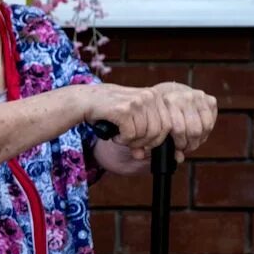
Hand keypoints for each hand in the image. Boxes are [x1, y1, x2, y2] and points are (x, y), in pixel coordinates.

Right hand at [85, 83, 216, 161]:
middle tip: (132, 144)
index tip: (146, 147)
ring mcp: (137, 102)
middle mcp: (149, 97)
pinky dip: (123, 141)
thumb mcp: (131, 119)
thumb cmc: (107, 110)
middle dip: (146, 144)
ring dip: (133, 143)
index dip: (159, 141)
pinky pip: (131, 135)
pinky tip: (116, 136)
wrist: (83, 100)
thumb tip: (151, 157)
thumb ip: (144, 134)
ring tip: (122, 138)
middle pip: (159, 132)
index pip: (169, 125)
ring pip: (146, 134)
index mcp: (155, 97)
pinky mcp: (124, 109)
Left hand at [151, 81, 217, 158]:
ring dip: (198, 140)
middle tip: (185, 148)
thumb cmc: (161, 113)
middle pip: (194, 130)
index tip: (178, 149)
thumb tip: (178, 159)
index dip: (180, 144)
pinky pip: (211, 123)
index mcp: (168, 102)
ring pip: (204, 128)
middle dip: (190, 144)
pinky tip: (198, 134)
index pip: (179, 130)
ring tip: (191, 142)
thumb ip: (164, 142)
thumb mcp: (158, 125)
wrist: (169, 92)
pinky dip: (205, 132)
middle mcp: (184, 97)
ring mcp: (198, 97)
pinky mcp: (209, 100)